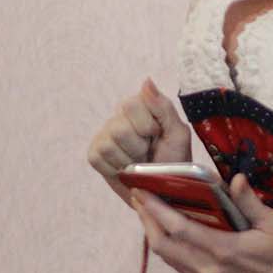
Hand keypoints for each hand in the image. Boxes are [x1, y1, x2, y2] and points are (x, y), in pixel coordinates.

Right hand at [87, 78, 192, 198]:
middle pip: (119, 129)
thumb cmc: (174, 161)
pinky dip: (115, 169)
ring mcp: (104, 135)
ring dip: (128, 161)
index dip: (147, 127)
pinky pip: (98, 158)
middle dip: (138, 148)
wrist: (163, 191)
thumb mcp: (177, 134)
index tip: (156, 136)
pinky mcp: (94, 154)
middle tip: (147, 153)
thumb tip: (146, 81)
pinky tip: (125, 170)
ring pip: (109, 145)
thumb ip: (163, 107)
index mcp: (140, 106)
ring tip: (137, 163)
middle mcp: (119, 116)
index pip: (132, 105)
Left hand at [134, 188, 272, 272]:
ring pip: (169, 258)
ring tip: (148, 211)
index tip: (142, 191)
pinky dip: (169, 247)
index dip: (155, 209)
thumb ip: (249, 201)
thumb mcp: (272, 222)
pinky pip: (180, 267)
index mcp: (224, 251)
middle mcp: (210, 271)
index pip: (178, 228)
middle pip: (164, 245)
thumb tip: (234, 179)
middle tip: (139, 197)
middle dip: (146, 220)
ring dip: (154, 234)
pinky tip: (168, 232)